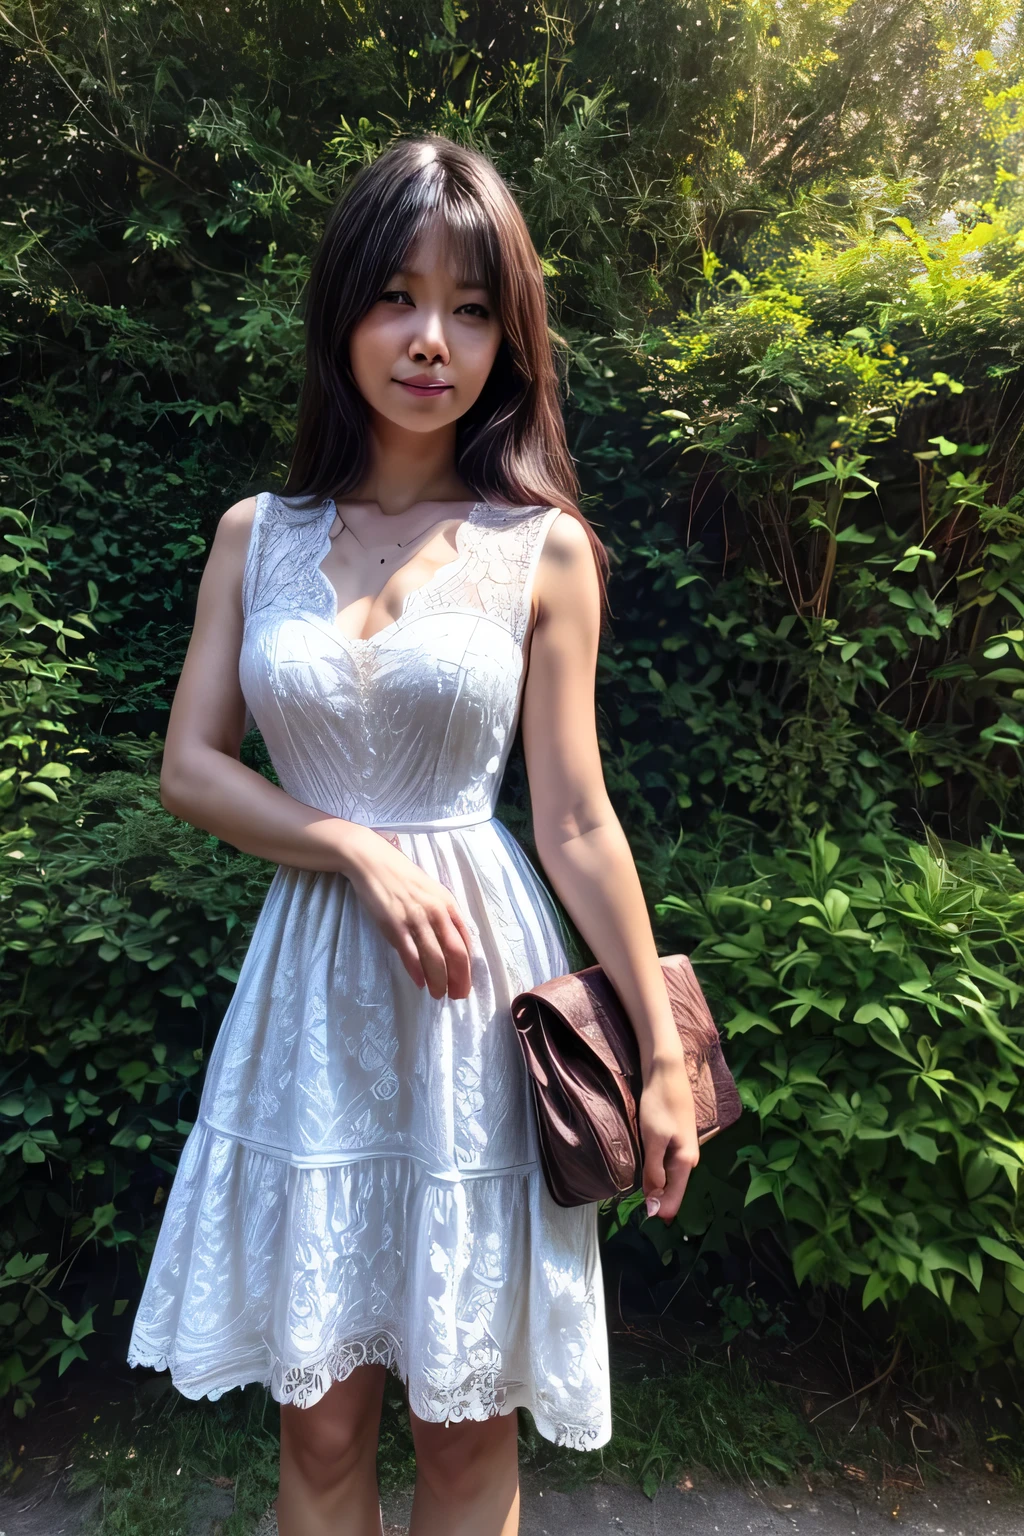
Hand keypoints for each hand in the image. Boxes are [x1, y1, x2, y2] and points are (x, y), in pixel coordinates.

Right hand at [341, 826, 475, 998]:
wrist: (372, 861)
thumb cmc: (402, 877)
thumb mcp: (431, 892)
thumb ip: (443, 915)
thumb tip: (452, 941)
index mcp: (448, 904)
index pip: (465, 941)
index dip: (468, 967)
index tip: (465, 983)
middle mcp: (436, 912)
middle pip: (455, 953)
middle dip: (458, 979)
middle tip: (457, 996)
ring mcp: (415, 918)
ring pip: (434, 958)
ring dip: (439, 981)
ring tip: (439, 995)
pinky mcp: (394, 924)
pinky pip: (410, 954)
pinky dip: (417, 972)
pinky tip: (420, 983)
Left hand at [637, 1048, 698, 1221]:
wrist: (666, 1072)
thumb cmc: (659, 1104)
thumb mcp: (653, 1139)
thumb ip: (654, 1170)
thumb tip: (655, 1201)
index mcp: (685, 1161)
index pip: (674, 1197)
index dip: (661, 1210)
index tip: (647, 1220)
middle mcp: (689, 1158)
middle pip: (673, 1188)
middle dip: (659, 1201)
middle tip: (642, 1213)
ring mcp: (684, 1148)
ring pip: (670, 1176)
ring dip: (657, 1186)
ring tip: (644, 1199)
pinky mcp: (676, 1138)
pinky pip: (667, 1164)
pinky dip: (657, 1172)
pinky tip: (648, 1175)